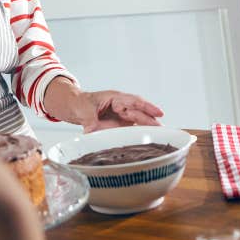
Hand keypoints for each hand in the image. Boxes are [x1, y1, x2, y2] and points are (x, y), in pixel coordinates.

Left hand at [44, 78, 162, 132]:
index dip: (147, 107)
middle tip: (163, 130)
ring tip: (161, 137)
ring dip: (149, 128)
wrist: (76, 107)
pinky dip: (141, 134)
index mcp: (115, 98)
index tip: (159, 113)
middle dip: (151, 120)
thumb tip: (92, 131)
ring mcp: (123, 115)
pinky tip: (150, 141)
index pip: (134, 101)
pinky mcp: (122, 125)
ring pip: (139, 121)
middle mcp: (122, 106)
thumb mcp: (83, 111)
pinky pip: (133, 129)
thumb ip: (90, 121)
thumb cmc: (81, 104)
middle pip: (140, 113)